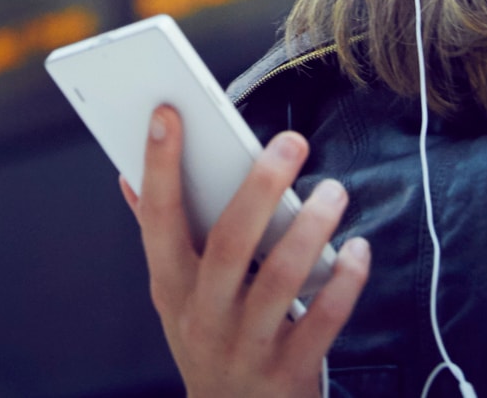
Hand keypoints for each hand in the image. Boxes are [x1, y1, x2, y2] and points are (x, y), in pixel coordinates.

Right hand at [119, 105, 371, 397]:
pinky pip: (323, 320)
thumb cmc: (208, 342)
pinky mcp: (289, 372)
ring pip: (279, 279)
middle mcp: (202, 316)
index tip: (167, 114)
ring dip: (311, 228)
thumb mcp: (174, 298)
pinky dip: (345, 282)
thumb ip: (160, 237)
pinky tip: (359, 250)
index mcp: (170, 288)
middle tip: (292, 141)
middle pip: (227, 243)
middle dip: (258, 187)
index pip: (157, 219)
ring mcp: (246, 346)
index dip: (158, 166)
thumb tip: (127, 176)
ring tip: (335, 189)